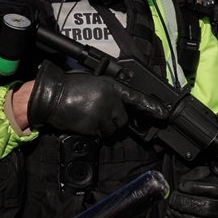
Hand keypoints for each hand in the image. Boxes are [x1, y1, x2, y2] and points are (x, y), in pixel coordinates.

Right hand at [25, 60, 166, 135]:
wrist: (53, 96)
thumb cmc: (71, 87)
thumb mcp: (95, 83)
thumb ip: (111, 92)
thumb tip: (121, 105)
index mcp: (112, 86)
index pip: (137, 98)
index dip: (152, 107)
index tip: (163, 114)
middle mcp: (111, 100)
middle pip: (124, 119)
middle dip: (116, 119)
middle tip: (101, 113)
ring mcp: (103, 114)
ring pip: (114, 129)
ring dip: (106, 126)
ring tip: (91, 115)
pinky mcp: (95, 126)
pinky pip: (103, 134)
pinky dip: (97, 131)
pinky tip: (87, 121)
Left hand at [164, 166, 217, 217]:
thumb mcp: (216, 181)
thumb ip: (200, 176)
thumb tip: (182, 181)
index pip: (212, 189)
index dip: (192, 187)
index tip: (181, 186)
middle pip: (204, 207)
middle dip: (183, 202)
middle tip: (173, 199)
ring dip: (180, 216)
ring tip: (170, 210)